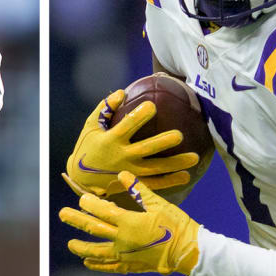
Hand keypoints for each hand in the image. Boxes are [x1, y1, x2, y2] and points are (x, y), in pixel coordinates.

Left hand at [59, 171, 201, 275]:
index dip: (90, 203)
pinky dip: (98, 265)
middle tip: (62, 214)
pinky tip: (88, 263)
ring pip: (98, 251)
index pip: (102, 210)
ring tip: (71, 244)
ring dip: (82, 247)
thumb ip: (138, 189)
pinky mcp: (132, 265)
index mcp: (128, 221)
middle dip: (76, 220)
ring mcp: (126, 254)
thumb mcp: (158, 203)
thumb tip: (122, 174)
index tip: (80, 198)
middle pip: (94, 228)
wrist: (189, 251)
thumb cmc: (176, 225)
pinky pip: (111, 266)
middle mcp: (123, 239)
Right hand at [63, 90, 198, 196]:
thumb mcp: (90, 126)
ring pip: (156, 169)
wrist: (80, 179)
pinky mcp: (132, 183)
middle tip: (180, 135)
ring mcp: (129, 171)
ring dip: (175, 164)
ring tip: (195, 157)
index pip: (127, 126)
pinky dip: (170, 181)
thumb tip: (121, 92)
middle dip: (162, 142)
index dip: (138, 116)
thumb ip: (104, 108)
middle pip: (145, 149)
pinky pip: (154, 183)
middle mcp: (121, 156)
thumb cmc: (87, 146)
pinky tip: (186, 175)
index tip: (152, 105)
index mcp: (110, 140)